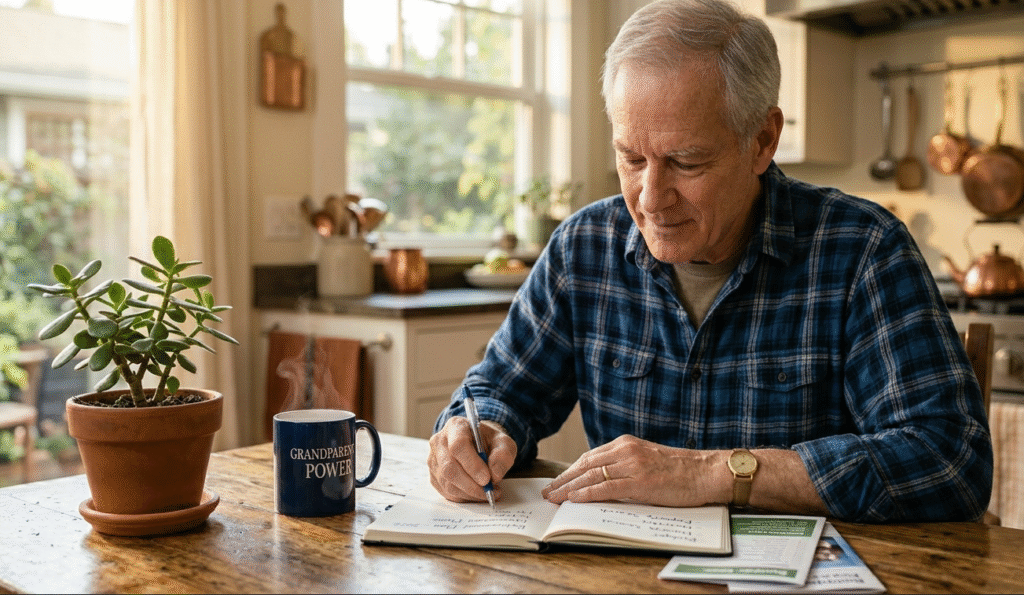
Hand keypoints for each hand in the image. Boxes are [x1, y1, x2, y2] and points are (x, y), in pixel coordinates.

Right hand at [428, 417, 516, 502]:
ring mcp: (434, 460)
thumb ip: (503, 455)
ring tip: (488, 493)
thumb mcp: (503, 442)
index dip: (472, 465)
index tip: (487, 478)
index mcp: (456, 426)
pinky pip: (447, 492)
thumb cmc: (489, 442)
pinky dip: (464, 497)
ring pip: (448, 483)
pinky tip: (477, 493)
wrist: (478, 445)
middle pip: (449, 468)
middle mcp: (439, 441)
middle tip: (489, 491)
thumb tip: (495, 474)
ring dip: (470, 493)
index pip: (458, 446)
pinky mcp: (434, 476)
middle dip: (471, 485)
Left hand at [541, 434, 729, 506]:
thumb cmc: (680, 470)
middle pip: (585, 465)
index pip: (590, 457)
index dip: (570, 471)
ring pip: (592, 476)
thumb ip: (625, 465)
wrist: (706, 471)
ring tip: (554, 498)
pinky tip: (574, 499)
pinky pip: (607, 487)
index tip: (557, 481)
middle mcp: (626, 450)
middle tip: (548, 491)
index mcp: (626, 444)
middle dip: (564, 479)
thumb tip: (602, 481)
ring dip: (569, 488)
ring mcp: (633, 465)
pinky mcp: (641, 481)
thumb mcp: (647, 460)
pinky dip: (587, 493)